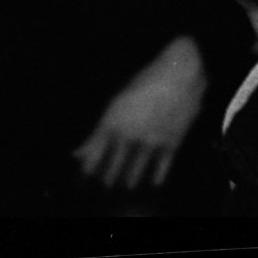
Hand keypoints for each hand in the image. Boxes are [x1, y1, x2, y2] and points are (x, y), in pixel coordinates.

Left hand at [73, 35, 208, 192]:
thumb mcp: (117, 102)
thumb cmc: (145, 82)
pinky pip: (160, 170)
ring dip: (129, 181)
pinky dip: (155, 178)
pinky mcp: (171, 144)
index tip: (83, 182)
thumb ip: (97, 132)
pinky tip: (153, 182)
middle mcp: (129, 135)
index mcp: (112, 122)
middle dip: (107, 180)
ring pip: (134, 174)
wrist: (180, 72)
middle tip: (107, 184)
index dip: (87, 172)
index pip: (93, 156)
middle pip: (112, 169)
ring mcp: (151, 141)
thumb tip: (76, 155)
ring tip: (127, 185)